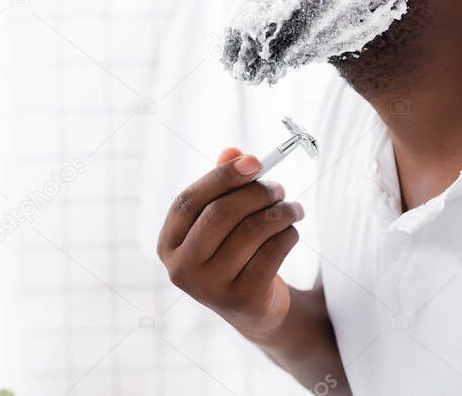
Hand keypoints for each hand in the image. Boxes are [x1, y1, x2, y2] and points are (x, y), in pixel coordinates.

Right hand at [157, 147, 304, 337]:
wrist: (251, 308)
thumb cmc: (233, 252)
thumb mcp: (222, 220)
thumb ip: (223, 185)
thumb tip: (233, 152)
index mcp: (168, 244)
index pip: (188, 201)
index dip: (221, 177)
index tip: (254, 161)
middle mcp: (181, 269)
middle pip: (219, 214)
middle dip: (256, 194)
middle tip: (279, 188)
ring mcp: (210, 288)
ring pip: (251, 232)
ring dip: (280, 213)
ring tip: (293, 208)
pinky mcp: (242, 299)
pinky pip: (272, 253)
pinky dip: (288, 235)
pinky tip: (291, 232)